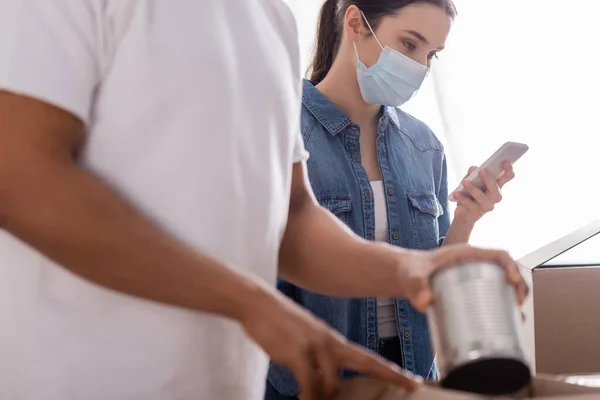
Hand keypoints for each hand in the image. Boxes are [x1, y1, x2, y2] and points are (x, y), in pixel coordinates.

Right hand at [240, 290, 420, 399]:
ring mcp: (316, 346)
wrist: (259, 303)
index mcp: (334, 340)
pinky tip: (301, 397)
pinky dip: (308, 395)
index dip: (391, 370)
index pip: (368, 358)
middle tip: (412, 386)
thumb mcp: (305, 340)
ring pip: (332, 383)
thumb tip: (323, 383)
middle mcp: (330, 342)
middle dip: (391, 375)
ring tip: (309, 398)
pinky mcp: (299, 352)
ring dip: (323, 397)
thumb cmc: (279, 324)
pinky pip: (309, 384)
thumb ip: (318, 359)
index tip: (412, 379)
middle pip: (367, 362)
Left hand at [400, 245, 528, 312]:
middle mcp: (474, 264)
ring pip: (502, 284)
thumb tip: (424, 302)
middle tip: (519, 305)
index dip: (512, 266)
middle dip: (519, 286)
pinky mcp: (470, 289)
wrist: (403, 275)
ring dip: (514, 299)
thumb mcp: (412, 276)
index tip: (513, 282)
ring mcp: (474, 276)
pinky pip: (493, 295)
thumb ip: (415, 286)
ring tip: (517, 318)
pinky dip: (503, 307)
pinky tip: (506, 322)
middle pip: (507, 271)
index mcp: (466, 254)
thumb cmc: (409, 270)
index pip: (498, 254)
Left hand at [452, 162, 515, 224]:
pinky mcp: (476, 213)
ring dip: (473, 189)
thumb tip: (473, 169)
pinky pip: (469, 204)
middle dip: (490, 180)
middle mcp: (494, 197)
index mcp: (496, 186)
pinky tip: (456, 193)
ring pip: (482, 198)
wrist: (463, 213)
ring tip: (465, 182)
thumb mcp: (469, 181)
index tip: (504, 162)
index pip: (507, 177)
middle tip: (482, 170)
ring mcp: (486, 206)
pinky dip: (462, 198)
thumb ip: (472, 174)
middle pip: (496, 189)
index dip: (508, 170)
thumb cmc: (469, 193)